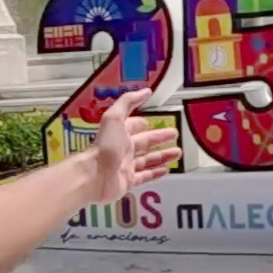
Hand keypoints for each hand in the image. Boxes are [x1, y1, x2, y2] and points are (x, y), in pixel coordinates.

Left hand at [88, 88, 181, 203]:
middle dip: (159, 137)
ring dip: (163, 155)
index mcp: (119, 133)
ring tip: (178, 152)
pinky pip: (145, 176)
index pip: (133, 125)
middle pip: (145, 142)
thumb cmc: (104, 146)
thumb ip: (128, 102)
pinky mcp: (128, 181)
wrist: (94, 176)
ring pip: (148, 159)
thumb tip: (145, 91)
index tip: (154, 120)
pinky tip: (166, 170)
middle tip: (175, 134)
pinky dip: (156, 172)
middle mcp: (123, 148)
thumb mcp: (114, 117)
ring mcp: (126, 166)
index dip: (142, 123)